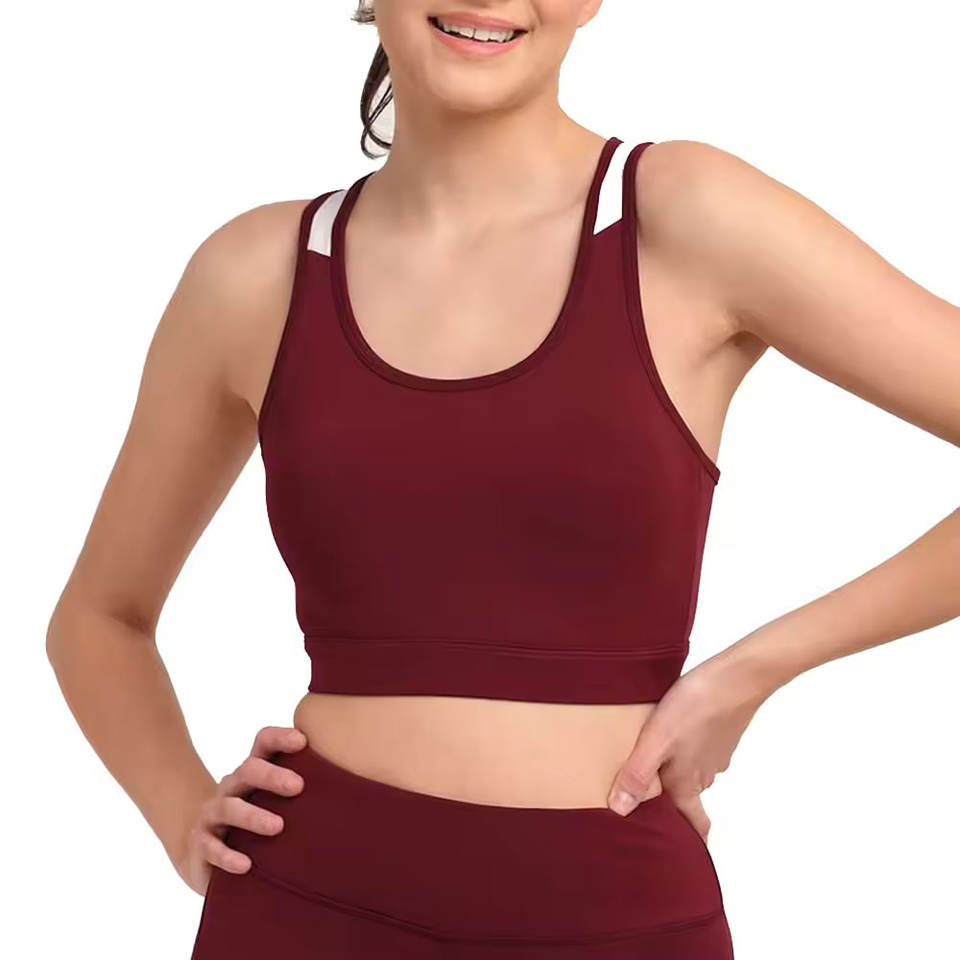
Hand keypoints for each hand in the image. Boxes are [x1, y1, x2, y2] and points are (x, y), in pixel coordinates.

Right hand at [174, 725, 306, 893]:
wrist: (201, 847)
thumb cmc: (252, 818)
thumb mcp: (272, 799)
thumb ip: (299, 789)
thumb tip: (351, 782)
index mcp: (251, 772)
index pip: (262, 743)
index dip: (279, 738)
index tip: (303, 741)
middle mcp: (231, 787)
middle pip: (248, 771)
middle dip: (272, 776)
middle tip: (298, 786)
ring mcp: (212, 814)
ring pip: (229, 808)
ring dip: (253, 816)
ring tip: (278, 827)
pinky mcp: (200, 844)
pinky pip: (211, 847)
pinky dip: (228, 856)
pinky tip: (246, 864)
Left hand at [606, 648, 770, 839]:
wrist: (738, 676)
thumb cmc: (695, 708)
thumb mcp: (656, 740)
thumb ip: (638, 774)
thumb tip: (619, 812)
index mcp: (688, 783)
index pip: (695, 825)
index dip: (689, 842)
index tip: (678, 856)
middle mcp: (704, 774)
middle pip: (686, 798)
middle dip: (668, 803)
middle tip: (641, 800)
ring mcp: (714, 753)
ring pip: (690, 771)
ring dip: (671, 771)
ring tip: (644, 760)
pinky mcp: (718, 731)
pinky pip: (695, 748)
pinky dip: (681, 748)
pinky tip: (666, 731)